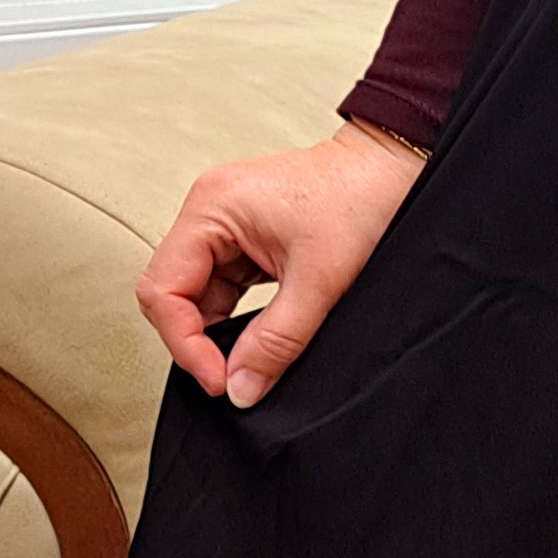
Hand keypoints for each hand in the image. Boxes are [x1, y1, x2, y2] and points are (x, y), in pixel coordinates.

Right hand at [135, 121, 423, 409]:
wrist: (395, 168)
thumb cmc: (362, 198)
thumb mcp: (320, 281)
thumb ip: (275, 341)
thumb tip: (240, 389)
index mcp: (211, 208)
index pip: (163, 290)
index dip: (184, 344)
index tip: (218, 381)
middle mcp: (207, 212)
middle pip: (171, 293)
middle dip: (194, 340)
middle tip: (230, 379)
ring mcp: (224, 225)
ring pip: (196, 295)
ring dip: (215, 332)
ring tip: (247, 361)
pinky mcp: (245, 239)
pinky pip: (222, 288)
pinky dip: (234, 318)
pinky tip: (255, 338)